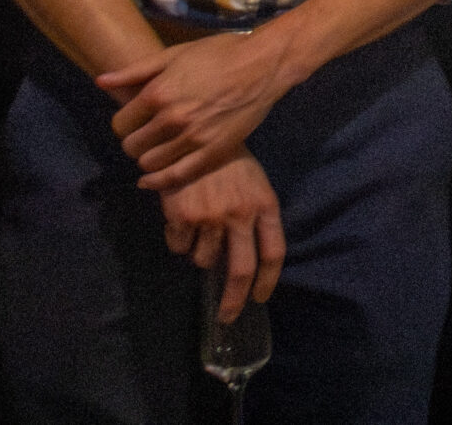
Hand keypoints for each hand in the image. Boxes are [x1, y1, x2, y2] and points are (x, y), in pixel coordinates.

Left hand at [101, 30, 295, 191]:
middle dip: (135, 141)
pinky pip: (176, 176)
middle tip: (147, 135)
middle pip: (132, 146)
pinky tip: (152, 180)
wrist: (264, 64)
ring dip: (148, 158)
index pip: (120, 124)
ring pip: (150, 164)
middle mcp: (171, 119)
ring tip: (158, 149)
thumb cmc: (219, 53)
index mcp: (158, 93)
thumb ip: (135, 71)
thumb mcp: (175, 54)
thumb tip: (99, 82)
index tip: (135, 121)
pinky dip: (158, 181)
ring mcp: (193, 138)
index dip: (125, 123)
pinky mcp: (213, 151)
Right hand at [160, 150, 284, 322]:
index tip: (258, 298)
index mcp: (265, 205)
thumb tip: (246, 262)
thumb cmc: (229, 162)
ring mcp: (212, 217)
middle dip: (234, 300)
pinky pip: (179, 247)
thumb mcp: (254, 185)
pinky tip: (179, 218)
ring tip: (197, 229)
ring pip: (203, 260)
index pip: (274, 252)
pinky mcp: (184, 218)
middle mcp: (241, 215)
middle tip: (228, 316)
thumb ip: (255, 218)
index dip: (267, 281)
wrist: (195, 136)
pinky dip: (178, 241)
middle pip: (241, 270)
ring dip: (199, 254)